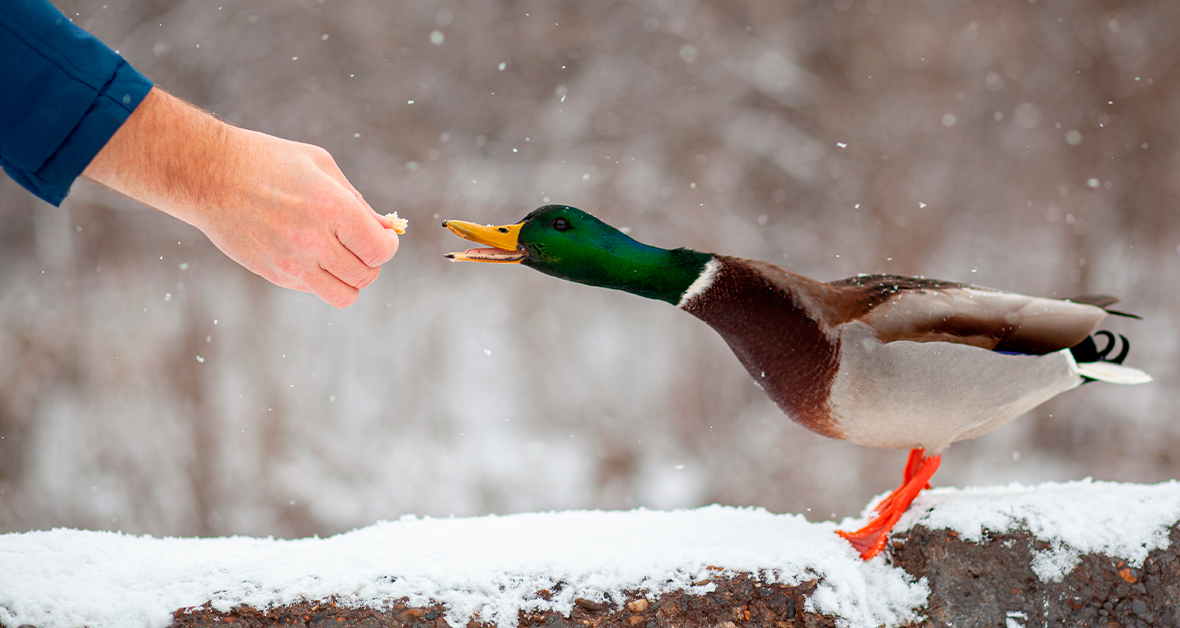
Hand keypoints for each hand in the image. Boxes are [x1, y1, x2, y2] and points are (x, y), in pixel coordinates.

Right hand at [83, 87, 398, 307]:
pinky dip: (321, 277)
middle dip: (371, 261)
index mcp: (331, 208)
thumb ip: (357, 202)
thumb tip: (386, 229)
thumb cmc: (269, 162)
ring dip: (350, 279)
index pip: (380, 250)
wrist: (209, 175)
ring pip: (344, 295)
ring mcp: (291, 263)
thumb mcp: (321, 166)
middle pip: (366, 276)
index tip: (384, 237)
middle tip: (359, 243)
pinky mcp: (275, 275)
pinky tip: (308, 252)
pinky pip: (315, 290)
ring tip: (340, 256)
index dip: (388, 246)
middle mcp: (312, 240)